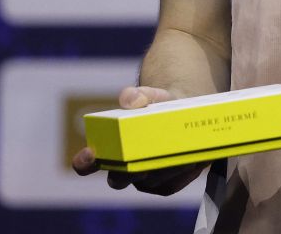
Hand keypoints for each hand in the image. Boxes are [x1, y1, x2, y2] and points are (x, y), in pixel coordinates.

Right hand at [71, 85, 208, 195]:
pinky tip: (196, 159)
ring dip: (165, 171)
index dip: (84, 162)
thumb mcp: (150, 95)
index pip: (86, 164)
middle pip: (119, 179)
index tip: (90, 153)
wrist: (183, 114)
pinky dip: (183, 174)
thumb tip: (130, 100)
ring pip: (149, 183)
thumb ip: (138, 95)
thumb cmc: (158, 105)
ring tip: (183, 155)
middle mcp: (122, 171)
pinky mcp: (165, 185)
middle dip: (129, 173)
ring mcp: (144, 181)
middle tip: (142, 165)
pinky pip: (171, 185)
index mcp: (108, 151)